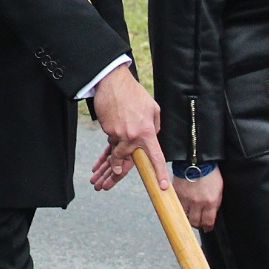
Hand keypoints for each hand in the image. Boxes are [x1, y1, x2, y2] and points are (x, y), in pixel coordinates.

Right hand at [89, 64, 167, 191]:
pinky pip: (110, 138)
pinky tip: (111, 123)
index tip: (161, 186)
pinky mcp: (107, 128)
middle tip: (113, 175)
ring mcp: (117, 133)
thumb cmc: (134, 94)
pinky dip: (111, 135)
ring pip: (116, 148)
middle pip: (126, 158)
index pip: (155, 157)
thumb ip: (155, 126)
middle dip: (118, 168)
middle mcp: (132, 136)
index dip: (159, 173)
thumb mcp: (153, 108)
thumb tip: (153, 136)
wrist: (112, 82)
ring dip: (114, 149)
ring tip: (109, 148)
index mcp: (147, 132)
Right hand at [173, 167, 222, 229]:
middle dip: (198, 224)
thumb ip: (216, 203)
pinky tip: (184, 205)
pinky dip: (181, 207)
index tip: (207, 228)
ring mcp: (186, 198)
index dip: (208, 227)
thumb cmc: (210, 173)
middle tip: (198, 222)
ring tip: (191, 214)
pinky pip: (177, 205)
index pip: (208, 222)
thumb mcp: (219, 189)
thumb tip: (212, 214)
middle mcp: (197, 203)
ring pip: (185, 215)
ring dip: (188, 216)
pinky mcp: (177, 193)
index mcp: (210, 202)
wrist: (196, 160)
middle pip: (195, 222)